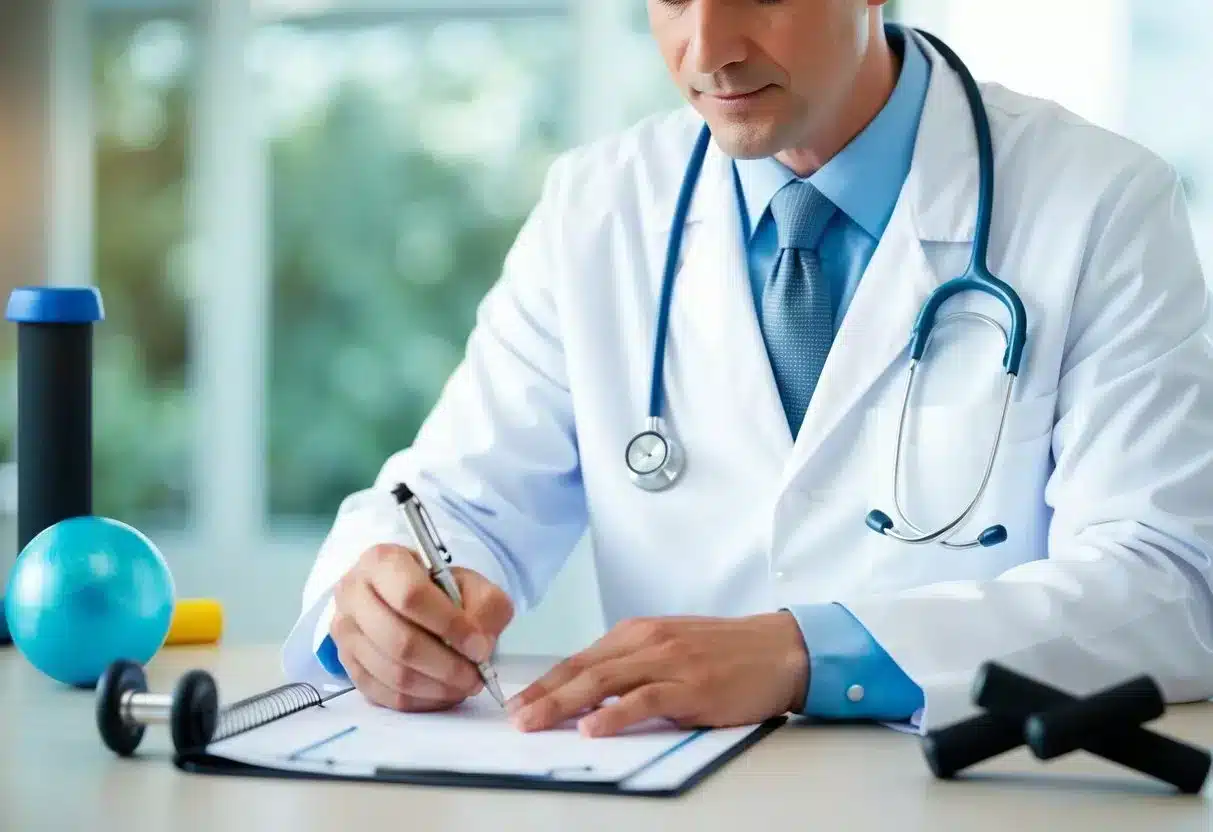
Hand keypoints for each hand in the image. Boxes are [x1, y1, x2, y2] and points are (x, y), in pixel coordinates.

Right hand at [330, 544, 513, 711]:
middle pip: (399, 640)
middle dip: (446, 665)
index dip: (449, 625)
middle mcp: (353, 594)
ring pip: (392, 673)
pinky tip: (443, 692)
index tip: (478, 646)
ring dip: (436, 686)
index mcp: (382, 561)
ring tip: (464, 685)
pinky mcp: (348, 666)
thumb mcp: (473, 584)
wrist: (411, 601)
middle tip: (476, 676)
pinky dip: (421, 700)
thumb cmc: (441, 590)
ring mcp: (345, 632)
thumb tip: (479, 646)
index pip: (411, 595)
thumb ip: (485, 607)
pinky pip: (385, 695)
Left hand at [506, 613, 808, 736]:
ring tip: (535, 723)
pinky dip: (615, 714)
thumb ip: (633, 664)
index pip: (579, 658)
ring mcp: (669, 662)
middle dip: (543, 695)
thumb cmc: (725, 652)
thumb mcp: (671, 647)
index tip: (517, 702)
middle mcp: (647, 641)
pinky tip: (592, 727)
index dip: (545, 681)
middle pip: (583, 669)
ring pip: (604, 682)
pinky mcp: (692, 686)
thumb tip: (590, 693)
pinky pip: (645, 700)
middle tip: (514, 718)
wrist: (778, 648)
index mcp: (638, 632)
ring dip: (564, 703)